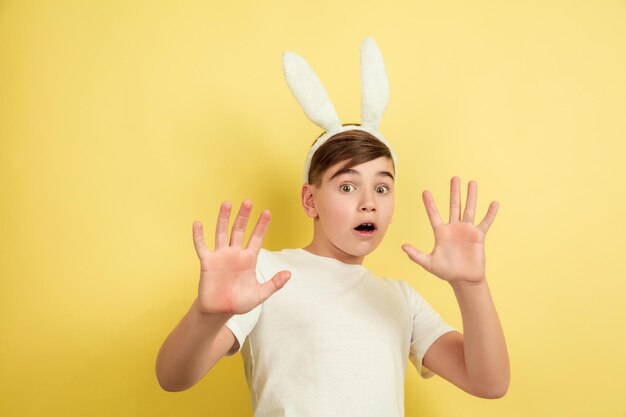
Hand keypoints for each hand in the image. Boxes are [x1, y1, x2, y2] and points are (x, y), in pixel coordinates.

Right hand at [192, 200, 290, 315]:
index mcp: (249, 259)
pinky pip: (202, 246)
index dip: (262, 225)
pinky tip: (198, 223)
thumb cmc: (240, 303)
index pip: (257, 238)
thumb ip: (274, 284)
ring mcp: (221, 256)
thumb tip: (289, 274)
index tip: (267, 212)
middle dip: (244, 216)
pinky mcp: (208, 262)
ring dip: (224, 218)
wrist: (220, 311)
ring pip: (222, 233)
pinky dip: (199, 236)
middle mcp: (235, 254)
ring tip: (227, 203)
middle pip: (239, 230)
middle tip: (248, 202)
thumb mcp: (260, 294)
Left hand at [401, 177, 498, 285]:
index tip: (425, 191)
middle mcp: (454, 228)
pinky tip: (494, 203)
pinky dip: (490, 213)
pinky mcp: (478, 236)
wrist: (464, 280)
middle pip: (454, 206)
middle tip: (454, 178)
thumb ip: (416, 255)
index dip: (429, 203)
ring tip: (472, 183)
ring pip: (469, 209)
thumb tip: (403, 247)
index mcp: (441, 233)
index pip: (434, 214)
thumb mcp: (429, 263)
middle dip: (454, 192)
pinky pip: (485, 222)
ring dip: (471, 196)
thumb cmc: (446, 272)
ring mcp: (466, 230)